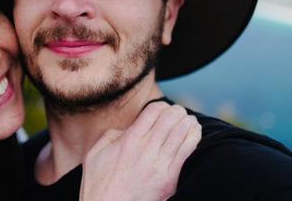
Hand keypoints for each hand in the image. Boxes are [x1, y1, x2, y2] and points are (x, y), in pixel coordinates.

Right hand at [80, 102, 201, 200]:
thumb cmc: (99, 184)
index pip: (153, 111)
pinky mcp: (169, 179)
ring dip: (188, 122)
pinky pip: (187, 152)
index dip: (161, 106)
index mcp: (129, 140)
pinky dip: (193, 138)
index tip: (162, 109)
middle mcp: (146, 149)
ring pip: (181, 133)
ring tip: (190, 119)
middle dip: (177, 111)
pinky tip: (195, 132)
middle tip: (180, 112)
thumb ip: (111, 135)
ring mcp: (159, 164)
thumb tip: (126, 129)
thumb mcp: (96, 153)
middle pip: (169, 119)